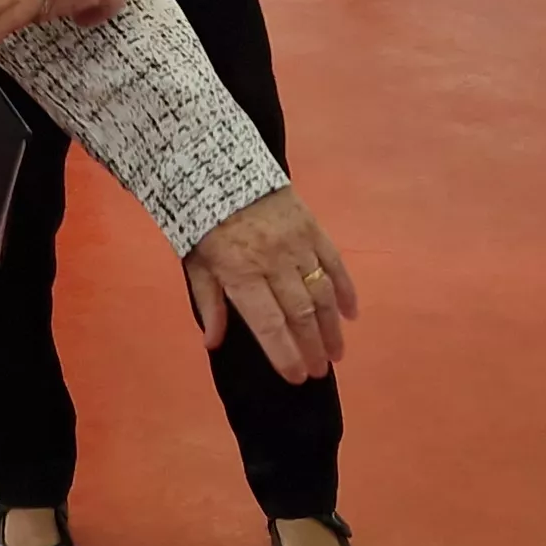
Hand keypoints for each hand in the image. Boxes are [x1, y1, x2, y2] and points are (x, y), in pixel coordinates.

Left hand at [183, 188, 358, 383]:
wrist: (221, 168)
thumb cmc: (203, 222)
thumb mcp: (195, 264)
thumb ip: (209, 303)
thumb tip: (213, 344)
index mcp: (240, 272)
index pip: (268, 323)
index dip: (285, 353)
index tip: (298, 377)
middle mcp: (272, 261)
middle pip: (299, 313)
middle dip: (312, 347)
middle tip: (322, 371)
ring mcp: (296, 242)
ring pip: (321, 292)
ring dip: (332, 326)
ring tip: (336, 352)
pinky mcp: (312, 226)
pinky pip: (335, 262)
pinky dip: (345, 289)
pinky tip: (350, 313)